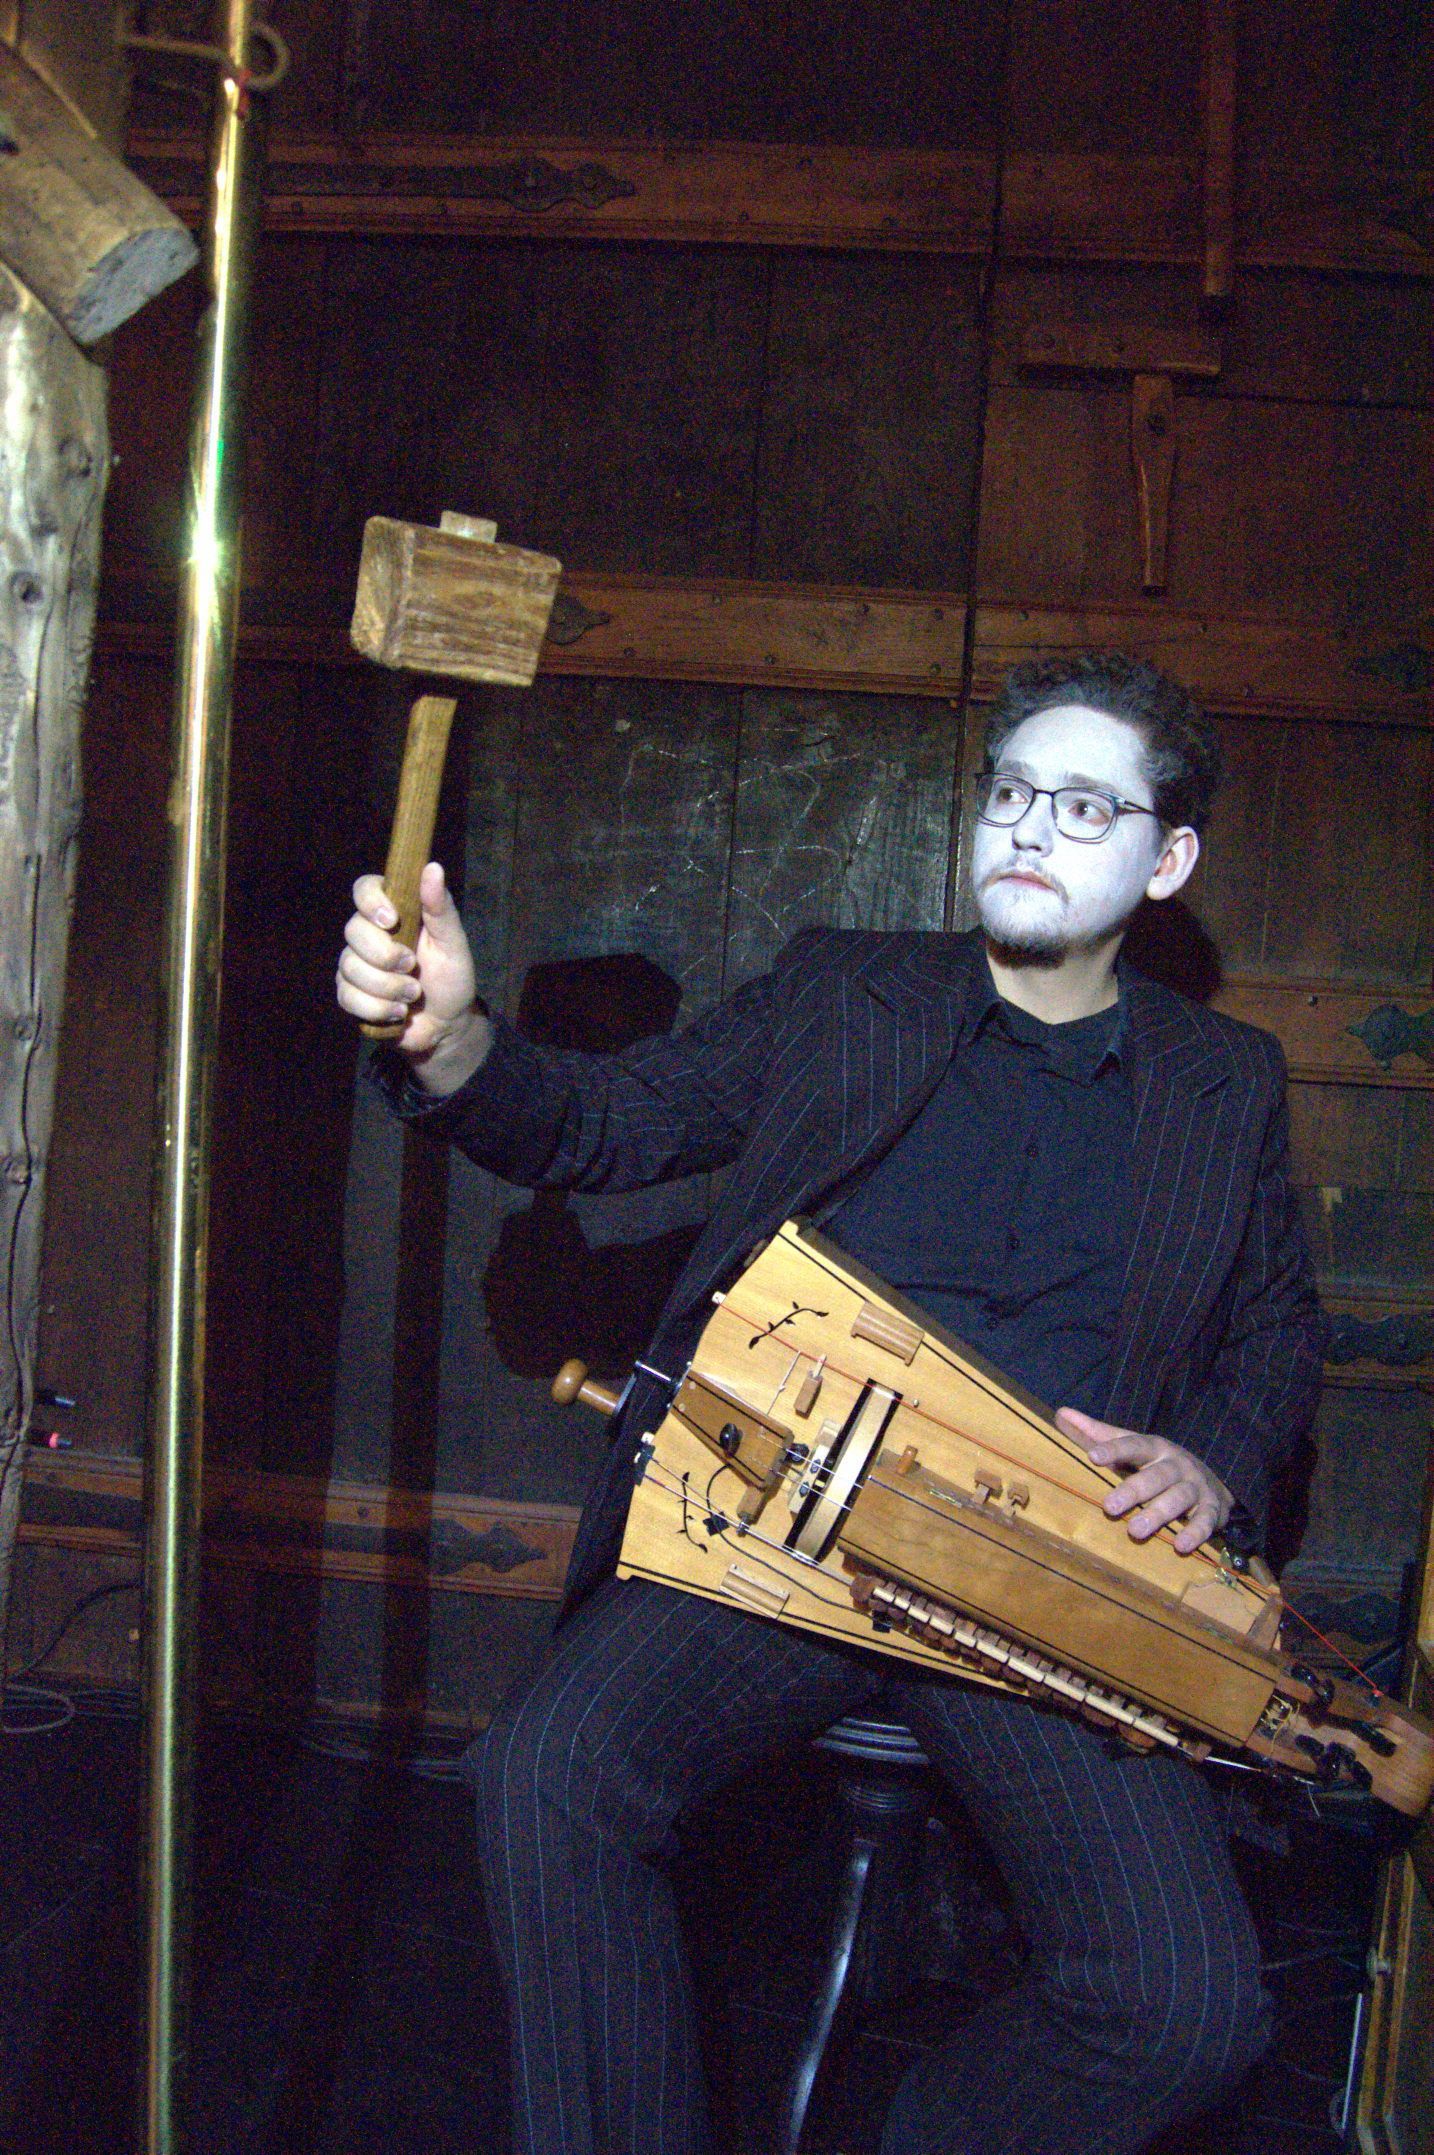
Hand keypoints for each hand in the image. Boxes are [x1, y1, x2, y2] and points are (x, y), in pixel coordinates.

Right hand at [336, 861, 489, 1091]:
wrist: (446, 1025)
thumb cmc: (451, 978)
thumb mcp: (453, 943)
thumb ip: (441, 908)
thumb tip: (433, 867)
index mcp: (393, 913)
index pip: (364, 889)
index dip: (370, 901)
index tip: (391, 919)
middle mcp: (368, 935)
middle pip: (353, 931)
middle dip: (386, 956)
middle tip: (412, 966)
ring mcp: (355, 965)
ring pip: (350, 968)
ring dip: (388, 987)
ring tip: (413, 995)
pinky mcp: (350, 994)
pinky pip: (348, 996)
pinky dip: (377, 1009)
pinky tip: (397, 1013)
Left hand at [1055, 1406, 1232, 1556]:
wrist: (1212, 1479)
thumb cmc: (1158, 1463)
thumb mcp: (1131, 1446)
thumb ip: (1097, 1434)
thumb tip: (1061, 1413)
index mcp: (1154, 1448)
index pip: (1133, 1445)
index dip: (1114, 1449)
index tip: (1093, 1457)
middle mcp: (1176, 1464)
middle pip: (1155, 1476)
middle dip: (1133, 1491)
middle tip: (1109, 1507)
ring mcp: (1195, 1486)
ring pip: (1178, 1497)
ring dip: (1158, 1514)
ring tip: (1135, 1531)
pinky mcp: (1212, 1509)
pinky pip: (1205, 1520)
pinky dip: (1195, 1533)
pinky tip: (1181, 1546)